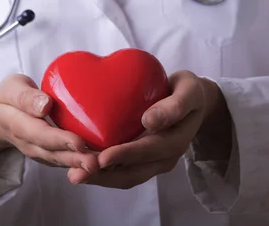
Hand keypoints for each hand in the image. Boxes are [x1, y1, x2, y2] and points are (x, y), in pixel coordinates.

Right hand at [0, 74, 98, 173]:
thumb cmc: (9, 97)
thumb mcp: (12, 88)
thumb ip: (26, 97)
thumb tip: (45, 104)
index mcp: (16, 123)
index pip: (39, 134)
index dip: (59, 140)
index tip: (78, 142)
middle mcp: (27, 143)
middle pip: (51, 153)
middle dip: (74, 158)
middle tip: (95, 162)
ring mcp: (37, 152)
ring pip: (58, 160)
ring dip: (78, 165)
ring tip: (99, 165)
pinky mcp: (47, 155)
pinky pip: (62, 161)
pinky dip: (78, 164)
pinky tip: (97, 163)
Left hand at [66, 70, 230, 187]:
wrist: (193, 101)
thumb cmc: (188, 91)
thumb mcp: (189, 91)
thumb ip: (174, 106)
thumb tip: (149, 120)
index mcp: (175, 141)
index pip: (147, 151)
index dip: (124, 156)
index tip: (102, 158)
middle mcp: (164, 157)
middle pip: (132, 172)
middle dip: (104, 175)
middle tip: (78, 173)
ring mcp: (153, 162)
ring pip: (125, 176)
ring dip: (100, 178)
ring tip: (75, 175)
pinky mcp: (142, 160)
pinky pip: (122, 171)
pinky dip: (102, 172)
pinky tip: (81, 167)